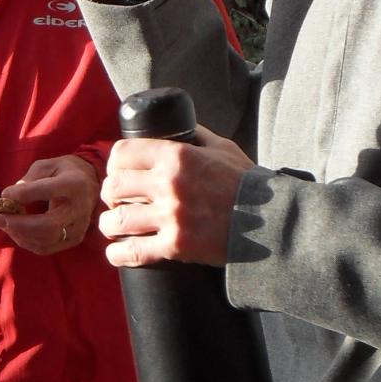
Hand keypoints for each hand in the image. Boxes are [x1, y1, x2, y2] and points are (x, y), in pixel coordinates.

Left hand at [0, 155, 98, 255]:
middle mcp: (80, 208)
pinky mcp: (74, 240)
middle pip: (48, 225)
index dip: (23, 194)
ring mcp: (79, 228)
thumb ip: (29, 179)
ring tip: (4, 223)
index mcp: (75, 184)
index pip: (48, 190)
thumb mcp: (46, 166)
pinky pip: (46, 248)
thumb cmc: (62, 172)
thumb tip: (10, 198)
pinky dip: (26, 241)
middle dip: (19, 224)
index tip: (5, 194)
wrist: (88, 184)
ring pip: (46, 240)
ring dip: (19, 234)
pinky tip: (15, 231)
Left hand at [99, 126, 251, 266]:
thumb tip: (176, 127)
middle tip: (116, 200)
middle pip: (113, 186)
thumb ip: (196, 136)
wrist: (270, 221)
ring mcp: (171, 217)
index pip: (123, 153)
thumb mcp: (222, 148)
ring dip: (110, 225)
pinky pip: (132, 252)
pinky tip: (117, 252)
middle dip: (110, 194)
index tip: (117, 171)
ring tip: (114, 226)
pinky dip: (118, 254)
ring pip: (116, 221)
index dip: (114, 163)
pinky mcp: (176, 246)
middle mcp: (169, 185)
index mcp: (177, 156)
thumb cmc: (247, 183)